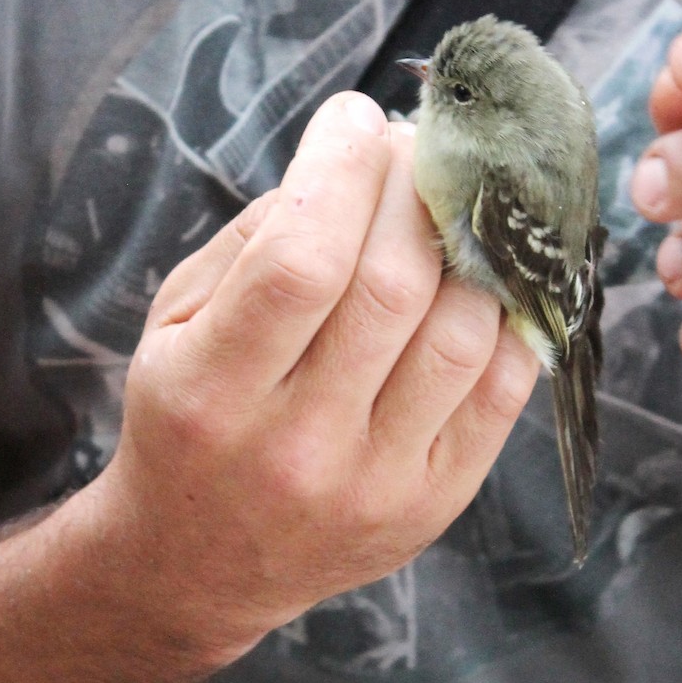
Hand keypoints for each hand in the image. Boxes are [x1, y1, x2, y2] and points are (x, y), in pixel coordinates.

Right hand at [96, 92, 539, 665]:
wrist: (199, 565)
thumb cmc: (188, 421)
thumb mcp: (175, 326)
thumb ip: (256, 241)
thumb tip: (359, 160)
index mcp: (209, 393)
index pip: (299, 260)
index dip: (341, 169)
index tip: (357, 117)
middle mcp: (296, 447)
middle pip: (391, 287)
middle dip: (414, 187)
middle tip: (416, 147)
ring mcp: (376, 483)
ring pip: (460, 332)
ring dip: (469, 242)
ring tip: (451, 205)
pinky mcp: (434, 503)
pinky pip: (502, 387)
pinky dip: (507, 311)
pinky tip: (482, 275)